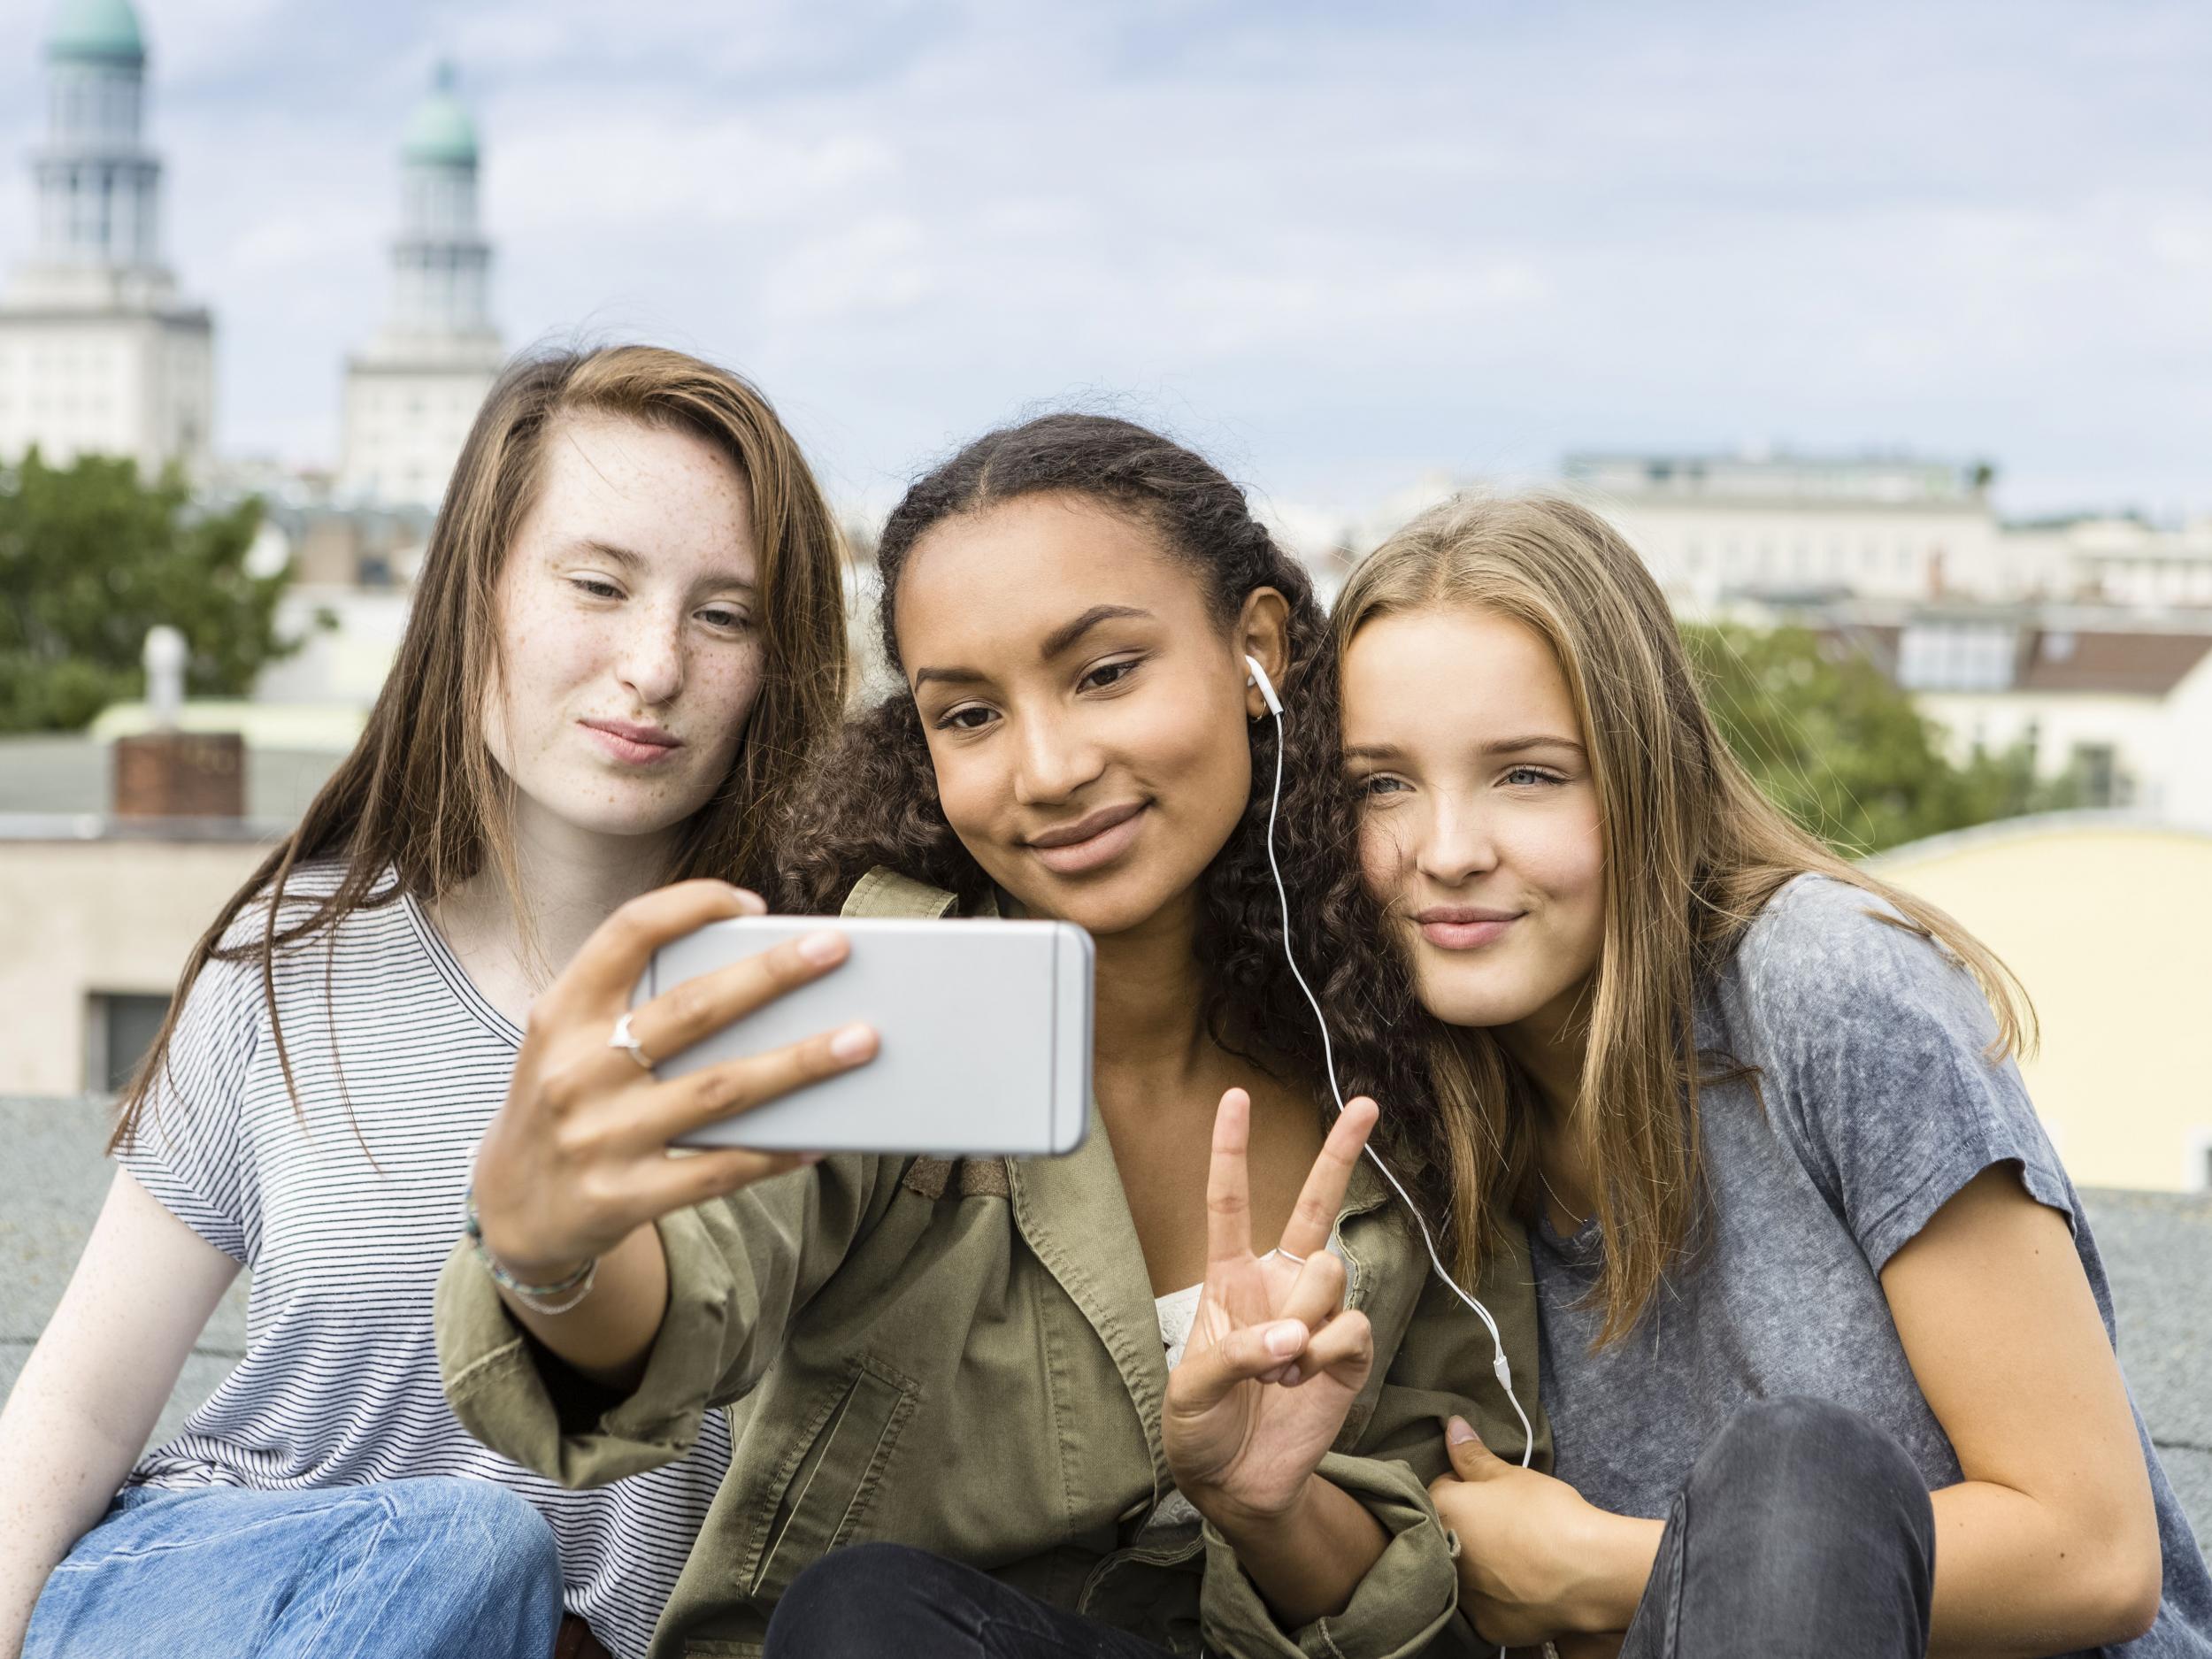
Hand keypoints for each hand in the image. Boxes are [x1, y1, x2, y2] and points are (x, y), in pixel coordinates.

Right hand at [471, 880, 877, 1280]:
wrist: (511, 1209)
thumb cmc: (567, 1101)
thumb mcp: (570, 1041)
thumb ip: (636, 1003)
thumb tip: (759, 976)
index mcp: (562, 1013)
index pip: (629, 932)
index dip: (693, 906)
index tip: (755, 904)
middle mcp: (578, 1070)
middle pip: (694, 1008)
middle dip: (772, 974)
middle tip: (838, 948)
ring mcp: (599, 1138)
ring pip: (721, 1090)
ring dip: (800, 1063)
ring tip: (862, 1040)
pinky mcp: (623, 1198)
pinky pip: (719, 1170)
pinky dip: (776, 1152)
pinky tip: (822, 1136)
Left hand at [1163, 1089, 1377, 1526]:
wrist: (1235, 1483)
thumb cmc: (1200, 1426)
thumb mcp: (1190, 1387)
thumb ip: (1235, 1352)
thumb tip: (1293, 1336)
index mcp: (1229, 1278)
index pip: (1230, 1201)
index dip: (1232, 1149)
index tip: (1236, 1097)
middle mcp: (1279, 1284)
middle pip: (1314, 1205)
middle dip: (1340, 1152)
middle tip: (1366, 1104)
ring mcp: (1317, 1314)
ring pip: (1331, 1271)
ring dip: (1303, 1316)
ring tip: (1277, 1365)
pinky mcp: (1348, 1352)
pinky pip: (1351, 1325)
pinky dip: (1325, 1352)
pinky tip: (1301, 1379)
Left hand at [1429, 1419, 1654, 1645]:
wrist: (1585, 1572)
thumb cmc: (1545, 1514)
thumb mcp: (1510, 1475)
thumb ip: (1473, 1455)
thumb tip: (1451, 1426)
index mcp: (1441, 1510)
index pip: (1441, 1488)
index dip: (1468, 1486)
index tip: (1493, 1493)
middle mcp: (1441, 1555)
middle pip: (1447, 1532)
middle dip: (1468, 1526)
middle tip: (1506, 1525)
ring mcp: (1462, 1595)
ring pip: (1464, 1571)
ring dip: (1480, 1563)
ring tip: (1517, 1556)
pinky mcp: (1485, 1626)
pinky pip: (1484, 1607)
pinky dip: (1499, 1598)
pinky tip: (1524, 1586)